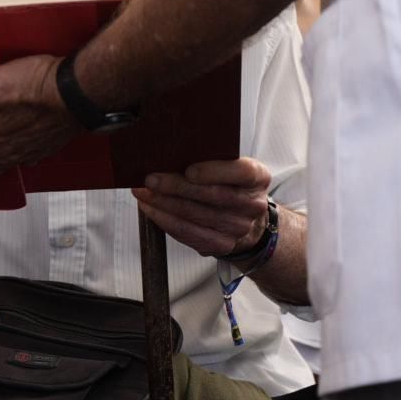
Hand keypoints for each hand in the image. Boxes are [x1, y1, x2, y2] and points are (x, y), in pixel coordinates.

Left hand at [132, 157, 270, 259]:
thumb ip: (211, 159)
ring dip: (163, 203)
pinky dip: (164, 219)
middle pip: (211, 195)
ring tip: (143, 192)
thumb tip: (170, 154)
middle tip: (149, 179)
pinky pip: (188, 233)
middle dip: (175, 186)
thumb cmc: (230, 186)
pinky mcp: (221, 245)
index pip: (240, 172)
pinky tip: (151, 208)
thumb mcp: (231, 167)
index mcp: (257, 178)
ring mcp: (238, 228)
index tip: (188, 170)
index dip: (214, 171)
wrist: (246, 221)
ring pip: (195, 215)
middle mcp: (251, 204)